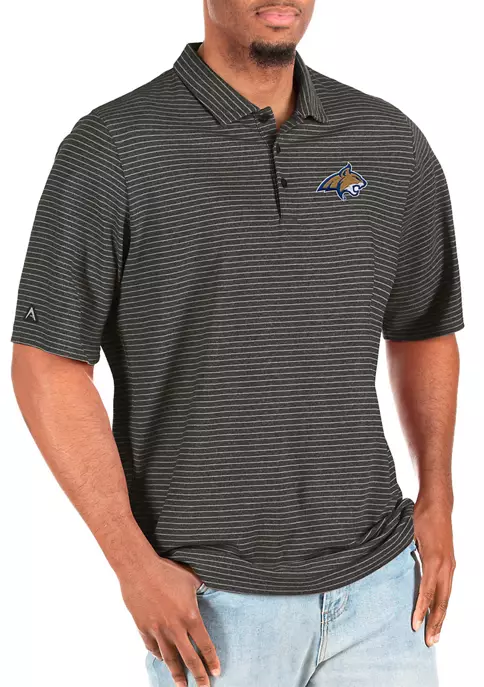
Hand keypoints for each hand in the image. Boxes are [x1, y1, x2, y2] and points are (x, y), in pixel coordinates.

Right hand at [117, 553, 220, 686]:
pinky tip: (163, 660)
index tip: (216, 672)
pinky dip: (158, 656)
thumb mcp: (191, 579)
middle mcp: (175, 628)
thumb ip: (201, 589)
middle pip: (189, 658)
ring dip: (177, 674)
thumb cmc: (167, 571)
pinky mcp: (143, 628)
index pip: (205, 644)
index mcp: (190, 616)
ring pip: (170, 658)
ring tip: (182, 686)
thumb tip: (208, 590)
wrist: (139, 570)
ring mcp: (158, 630)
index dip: (212, 660)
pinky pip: (152, 648)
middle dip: (199, 675)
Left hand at [412, 500, 455, 646]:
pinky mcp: (450, 564)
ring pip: (447, 597)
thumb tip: (390, 568)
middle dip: (435, 622)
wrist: (438, 504)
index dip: (420, 610)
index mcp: (434, 560)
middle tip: (429, 641)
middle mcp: (445, 566)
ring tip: (436, 634)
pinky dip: (444, 604)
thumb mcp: (408, 534)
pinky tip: (439, 612)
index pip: (427, 592)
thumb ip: (402, 552)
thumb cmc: (421, 516)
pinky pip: (448, 589)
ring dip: (441, 617)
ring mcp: (450, 566)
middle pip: (441, 601)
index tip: (414, 625)